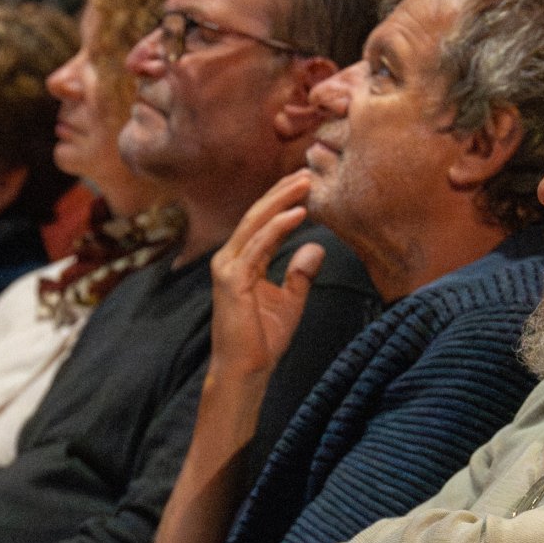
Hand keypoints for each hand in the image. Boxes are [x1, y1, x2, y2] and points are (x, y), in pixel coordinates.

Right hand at [208, 170, 323, 387]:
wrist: (246, 371)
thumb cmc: (263, 339)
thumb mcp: (290, 300)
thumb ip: (300, 273)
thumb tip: (316, 247)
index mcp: (240, 261)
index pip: (262, 222)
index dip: (283, 201)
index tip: (307, 183)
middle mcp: (229, 259)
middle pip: (257, 215)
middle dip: (282, 192)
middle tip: (307, 171)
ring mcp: (227, 268)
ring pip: (256, 223)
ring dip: (282, 201)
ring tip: (306, 182)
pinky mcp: (231, 280)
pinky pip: (259, 246)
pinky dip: (279, 227)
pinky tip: (298, 213)